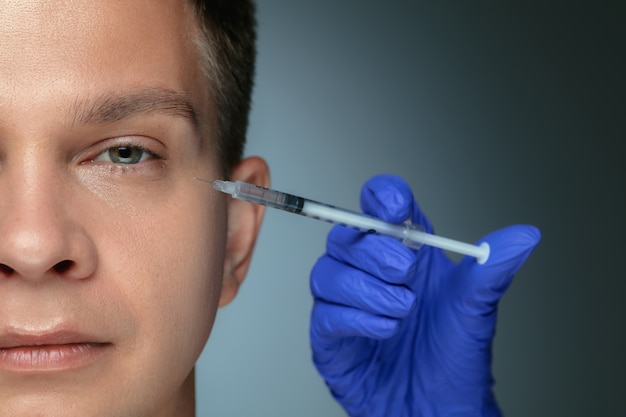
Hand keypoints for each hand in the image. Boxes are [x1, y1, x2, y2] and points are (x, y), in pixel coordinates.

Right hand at [310, 175, 540, 415]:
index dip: (382, 197)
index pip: (378, 204)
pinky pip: (325, 314)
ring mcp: (345, 302)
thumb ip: (491, 269)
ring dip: (367, 289)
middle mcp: (367, 270)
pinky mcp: (330, 337)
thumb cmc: (453, 355)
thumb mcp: (476, 307)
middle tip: (407, 272)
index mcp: (402, 250)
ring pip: (327, 272)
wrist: (439, 408)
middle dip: (376, 250)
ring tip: (403, 310)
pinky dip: (357, 318)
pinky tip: (387, 330)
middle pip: (347, 234)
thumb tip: (524, 236)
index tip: (397, 209)